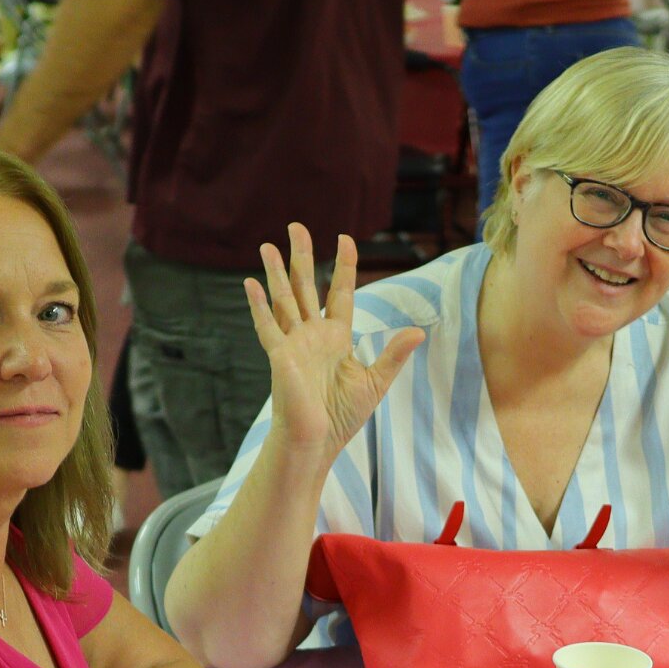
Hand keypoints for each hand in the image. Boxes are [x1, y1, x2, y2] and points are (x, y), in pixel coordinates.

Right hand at [243, 224, 425, 464]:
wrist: (317, 441)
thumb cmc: (342, 417)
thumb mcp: (375, 382)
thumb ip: (393, 355)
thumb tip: (418, 332)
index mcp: (335, 337)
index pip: (341, 292)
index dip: (344, 266)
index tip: (345, 238)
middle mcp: (312, 335)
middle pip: (306, 286)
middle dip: (301, 256)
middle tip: (295, 226)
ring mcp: (293, 343)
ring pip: (283, 298)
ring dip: (276, 271)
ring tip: (266, 245)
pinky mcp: (279, 356)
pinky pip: (267, 326)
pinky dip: (258, 305)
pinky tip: (250, 283)